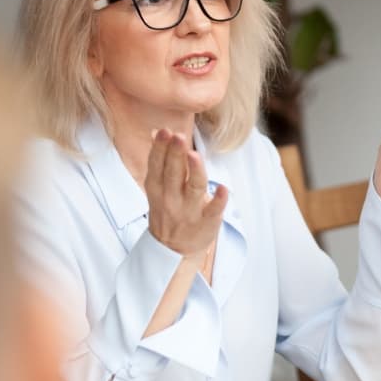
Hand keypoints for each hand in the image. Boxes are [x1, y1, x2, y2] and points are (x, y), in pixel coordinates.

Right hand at [144, 129, 226, 258]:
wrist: (173, 249)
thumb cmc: (168, 210)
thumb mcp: (157, 187)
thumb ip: (160, 160)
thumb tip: (158, 131)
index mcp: (157, 188)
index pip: (157, 165)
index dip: (161, 148)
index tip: (165, 132)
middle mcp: (171, 198)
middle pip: (173, 173)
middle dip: (175, 154)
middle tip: (178, 136)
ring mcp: (189, 211)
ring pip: (193, 188)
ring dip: (194, 171)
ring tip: (194, 155)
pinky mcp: (207, 222)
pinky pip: (213, 210)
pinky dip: (218, 200)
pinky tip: (223, 189)